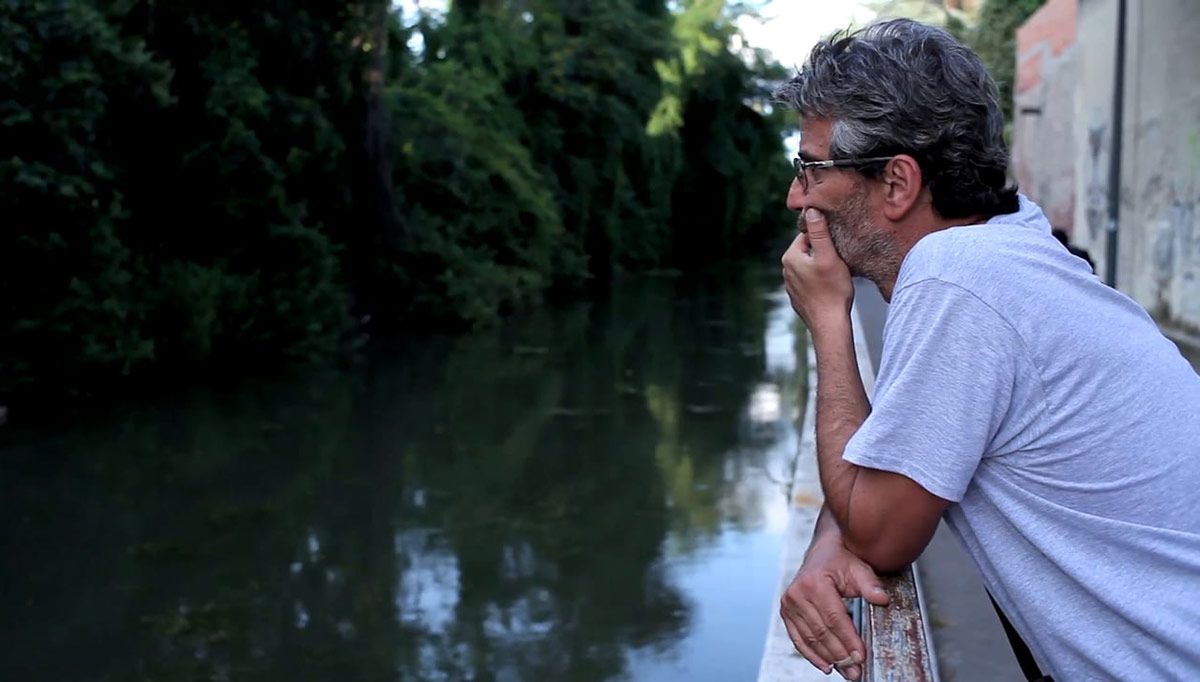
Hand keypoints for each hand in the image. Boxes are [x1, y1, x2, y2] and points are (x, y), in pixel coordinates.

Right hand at [780, 532, 890, 679]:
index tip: (861, 656)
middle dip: (840, 654)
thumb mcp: (858, 568)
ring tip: (846, 671)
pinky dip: (811, 655)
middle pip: (821, 632)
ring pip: (810, 638)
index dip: (848, 639)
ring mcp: (789, 603)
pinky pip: (798, 638)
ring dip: (828, 658)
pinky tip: (826, 666)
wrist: (822, 552)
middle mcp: (797, 594)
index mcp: (814, 582)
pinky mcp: (786, 612)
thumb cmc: (841, 560)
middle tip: (856, 670)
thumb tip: (882, 599)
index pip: (834, 618)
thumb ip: (870, 585)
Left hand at [781, 208, 853, 333]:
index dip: (824, 237)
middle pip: (808, 250)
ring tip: (836, 274)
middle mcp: (786, 270)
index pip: (807, 235)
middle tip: (840, 259)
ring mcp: (790, 285)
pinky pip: (810, 281)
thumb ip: (819, 232)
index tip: (837, 244)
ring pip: (809, 266)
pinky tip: (831, 287)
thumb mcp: (829, 256)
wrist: (829, 325)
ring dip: (822, 266)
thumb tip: (811, 210)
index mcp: (790, 257)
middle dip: (823, 251)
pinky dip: (819, 280)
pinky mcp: (798, 297)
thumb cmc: (832, 291)